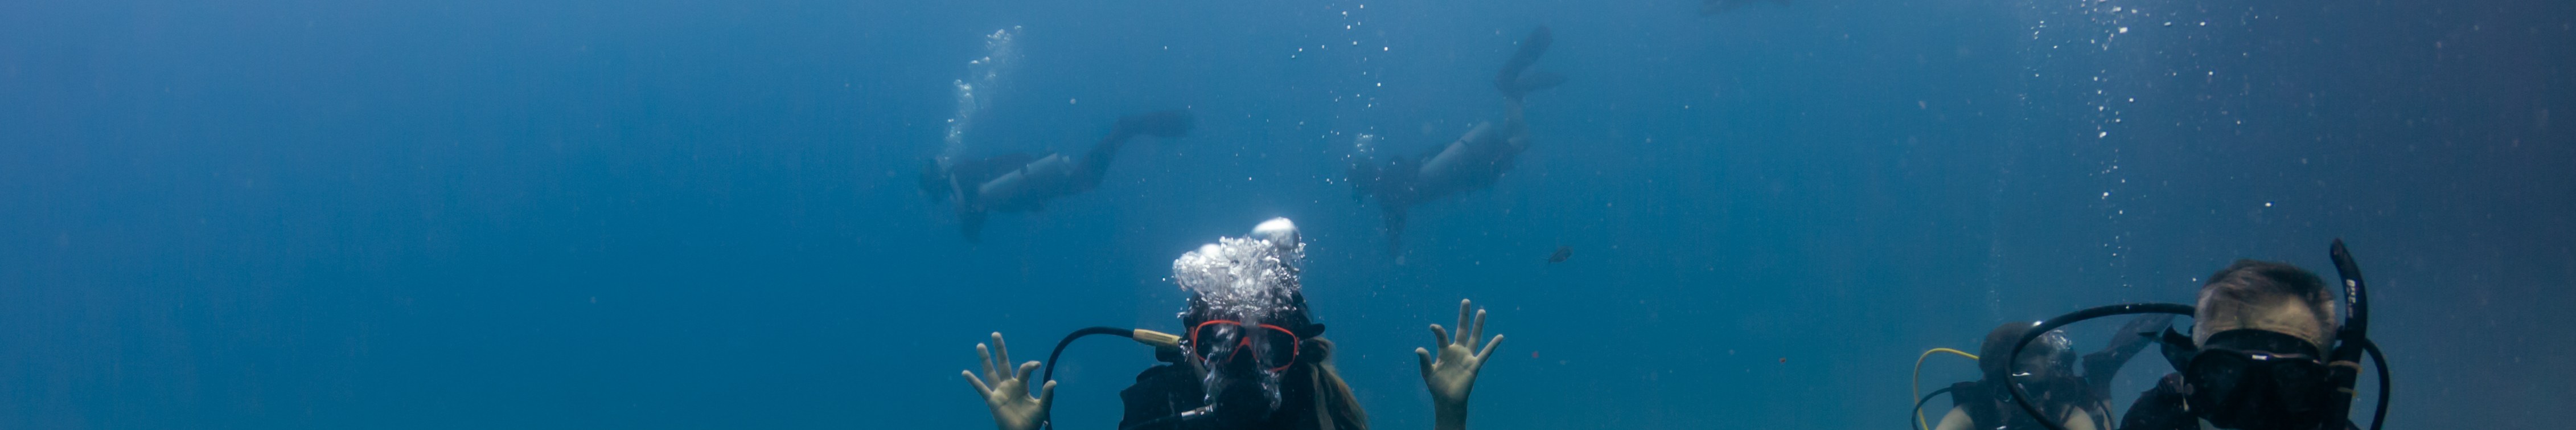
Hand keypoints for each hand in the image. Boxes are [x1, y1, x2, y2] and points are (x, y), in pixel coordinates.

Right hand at [963, 332, 1054, 429]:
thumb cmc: (1032, 422)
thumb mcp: (1043, 407)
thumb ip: (1047, 394)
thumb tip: (1053, 381)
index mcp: (1022, 385)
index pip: (1024, 369)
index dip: (1030, 366)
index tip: (1036, 364)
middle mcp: (1009, 385)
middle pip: (1003, 363)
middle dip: (1000, 349)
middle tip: (996, 334)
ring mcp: (999, 392)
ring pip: (990, 372)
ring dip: (985, 359)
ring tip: (980, 345)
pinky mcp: (992, 400)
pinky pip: (981, 389)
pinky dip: (973, 381)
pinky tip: (965, 372)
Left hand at [1416, 299, 1502, 419]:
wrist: (1448, 400)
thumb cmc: (1437, 386)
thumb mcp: (1428, 372)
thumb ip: (1424, 360)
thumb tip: (1419, 349)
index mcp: (1444, 351)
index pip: (1442, 336)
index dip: (1438, 331)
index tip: (1433, 327)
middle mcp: (1457, 351)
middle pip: (1462, 330)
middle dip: (1463, 316)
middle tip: (1466, 301)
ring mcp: (1467, 357)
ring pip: (1475, 337)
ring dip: (1478, 325)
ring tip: (1482, 311)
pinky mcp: (1474, 365)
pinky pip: (1485, 354)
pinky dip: (1493, 345)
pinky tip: (1500, 336)